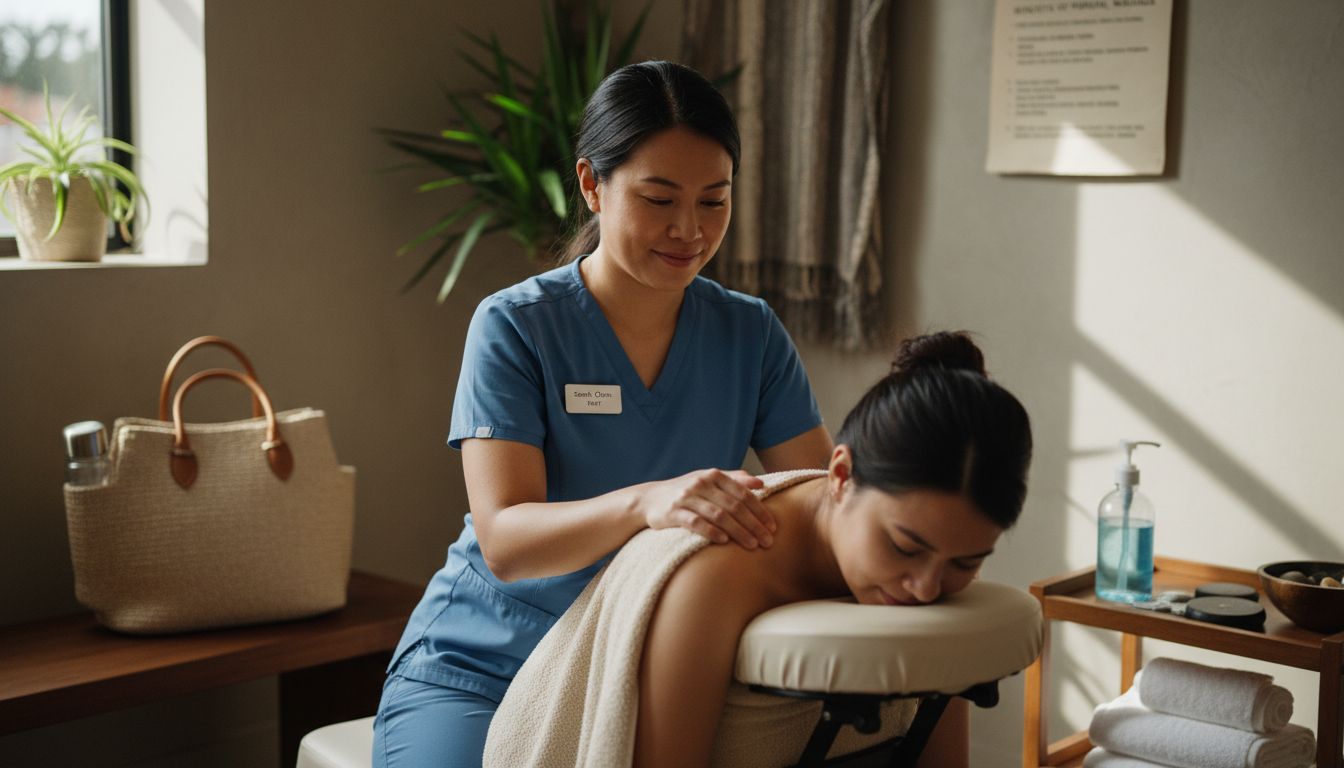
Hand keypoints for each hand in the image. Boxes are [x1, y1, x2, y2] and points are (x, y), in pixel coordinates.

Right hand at [635, 469, 775, 548]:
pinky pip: (696, 523)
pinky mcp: (673, 512)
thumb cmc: (687, 492)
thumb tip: (761, 483)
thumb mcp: (709, 481)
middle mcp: (700, 483)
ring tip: (752, 545)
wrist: (650, 499)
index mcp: (713, 475)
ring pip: (719, 515)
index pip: (743, 493)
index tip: (773, 527)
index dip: (760, 510)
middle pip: (734, 506)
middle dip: (754, 524)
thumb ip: (734, 479)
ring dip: (738, 531)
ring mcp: (686, 497)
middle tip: (768, 541)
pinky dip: (712, 532)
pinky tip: (725, 541)